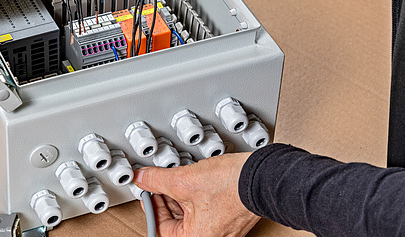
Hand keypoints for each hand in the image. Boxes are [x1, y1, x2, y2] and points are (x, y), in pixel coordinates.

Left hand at [133, 153, 259, 236]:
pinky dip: (194, 195)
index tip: (147, 191)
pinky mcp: (229, 218)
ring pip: (189, 214)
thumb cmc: (231, 185)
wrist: (263, 175)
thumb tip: (141, 178)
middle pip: (174, 222)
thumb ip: (157, 180)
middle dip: (165, 199)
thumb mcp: (183, 180)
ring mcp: (221, 229)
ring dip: (179, 196)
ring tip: (177, 177)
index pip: (159, 228)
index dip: (150, 206)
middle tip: (159, 181)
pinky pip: (203, 210)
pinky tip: (193, 179)